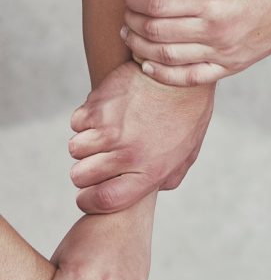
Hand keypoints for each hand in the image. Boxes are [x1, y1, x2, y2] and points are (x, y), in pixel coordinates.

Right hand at [68, 61, 214, 212]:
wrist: (180, 77)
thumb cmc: (185, 118)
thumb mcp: (185, 156)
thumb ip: (163, 180)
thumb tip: (140, 194)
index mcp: (150, 173)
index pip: (104, 200)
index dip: (89, 203)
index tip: (88, 197)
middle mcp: (128, 154)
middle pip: (81, 177)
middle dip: (85, 172)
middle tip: (99, 162)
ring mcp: (111, 130)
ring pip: (76, 149)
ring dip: (86, 144)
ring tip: (107, 135)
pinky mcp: (98, 106)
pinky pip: (77, 123)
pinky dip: (86, 121)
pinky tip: (107, 114)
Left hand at [122, 0, 270, 84]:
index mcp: (212, 0)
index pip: (155, 3)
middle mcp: (216, 30)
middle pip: (155, 31)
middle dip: (132, 21)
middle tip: (127, 13)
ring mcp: (223, 52)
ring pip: (167, 57)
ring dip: (140, 46)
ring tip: (131, 35)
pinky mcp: (230, 66)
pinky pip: (190, 78)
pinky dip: (163, 74)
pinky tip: (147, 65)